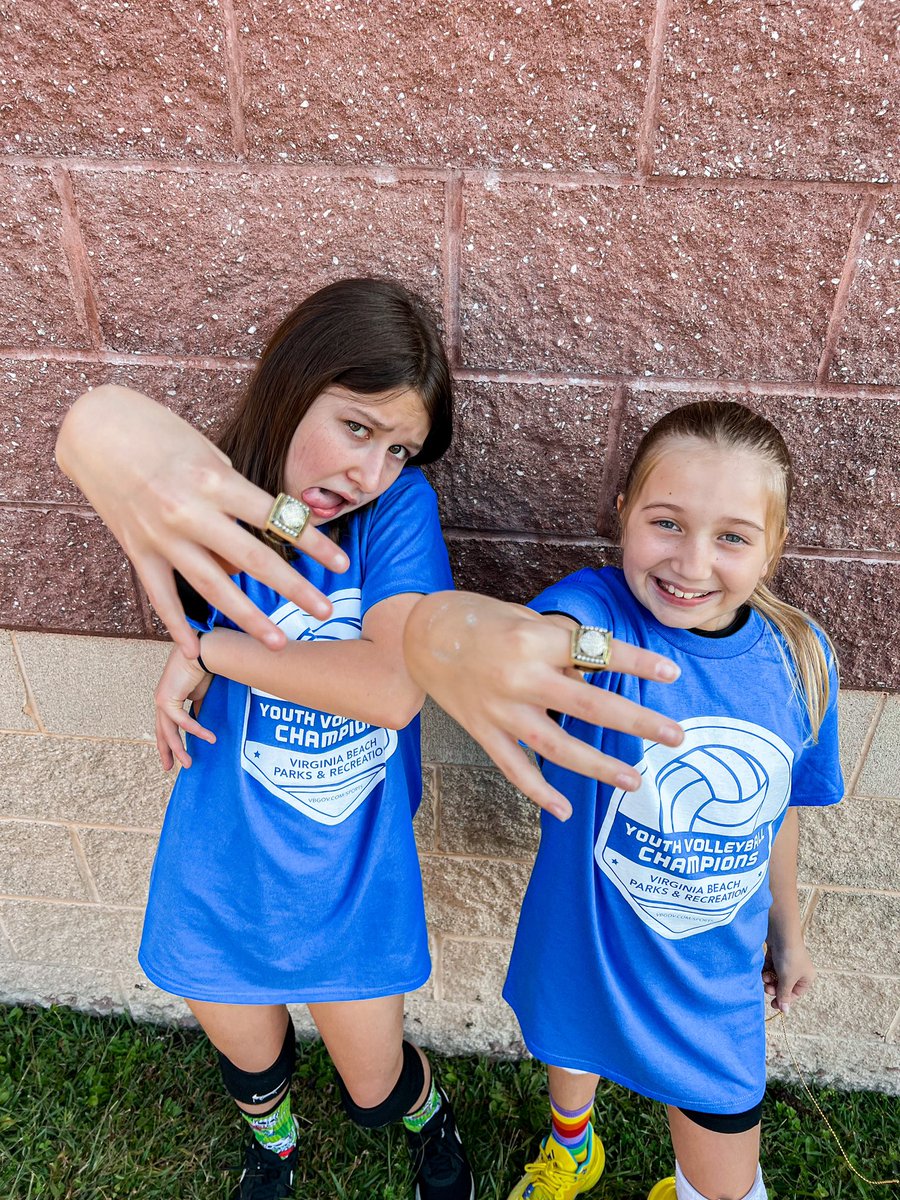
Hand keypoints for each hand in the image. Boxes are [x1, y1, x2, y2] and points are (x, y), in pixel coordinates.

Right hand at [56, 386, 349, 657]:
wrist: (95, 428)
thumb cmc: (158, 430)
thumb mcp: (207, 450)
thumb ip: (233, 492)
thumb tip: (257, 530)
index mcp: (215, 481)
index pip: (275, 518)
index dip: (313, 542)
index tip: (341, 563)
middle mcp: (190, 513)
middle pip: (252, 559)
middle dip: (293, 588)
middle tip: (324, 610)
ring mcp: (161, 537)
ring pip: (212, 588)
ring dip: (248, 618)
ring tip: (278, 642)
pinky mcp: (136, 551)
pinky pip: (161, 597)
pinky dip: (177, 626)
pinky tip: (195, 650)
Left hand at [154, 648, 216, 769]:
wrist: (204, 652)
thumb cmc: (204, 669)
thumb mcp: (201, 695)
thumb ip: (197, 710)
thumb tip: (200, 727)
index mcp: (168, 699)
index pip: (166, 725)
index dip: (168, 742)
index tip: (174, 757)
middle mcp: (162, 700)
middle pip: (162, 732)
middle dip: (166, 751)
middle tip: (169, 768)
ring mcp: (162, 700)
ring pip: (168, 731)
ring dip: (178, 748)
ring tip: (188, 762)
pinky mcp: (167, 699)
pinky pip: (181, 720)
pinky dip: (195, 730)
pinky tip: (208, 738)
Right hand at [404, 592, 683, 819]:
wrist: (418, 633)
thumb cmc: (478, 618)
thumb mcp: (525, 618)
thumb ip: (560, 645)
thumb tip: (598, 669)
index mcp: (534, 640)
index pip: (596, 652)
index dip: (637, 662)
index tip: (670, 673)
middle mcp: (521, 677)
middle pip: (590, 705)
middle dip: (637, 721)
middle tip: (674, 735)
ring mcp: (501, 709)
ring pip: (558, 747)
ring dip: (600, 766)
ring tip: (634, 779)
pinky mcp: (482, 731)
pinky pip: (515, 768)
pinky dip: (539, 792)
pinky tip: (563, 810)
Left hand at [762, 940, 815, 1014]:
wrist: (780, 932)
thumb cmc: (789, 957)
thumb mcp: (787, 979)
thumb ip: (784, 995)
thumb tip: (785, 1012)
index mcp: (806, 977)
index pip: (795, 994)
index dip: (784, 999)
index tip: (772, 1004)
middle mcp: (798, 969)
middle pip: (784, 985)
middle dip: (774, 988)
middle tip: (766, 988)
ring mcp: (786, 961)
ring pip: (775, 976)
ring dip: (769, 979)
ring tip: (764, 977)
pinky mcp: (776, 954)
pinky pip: (770, 966)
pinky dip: (766, 970)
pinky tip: (762, 970)